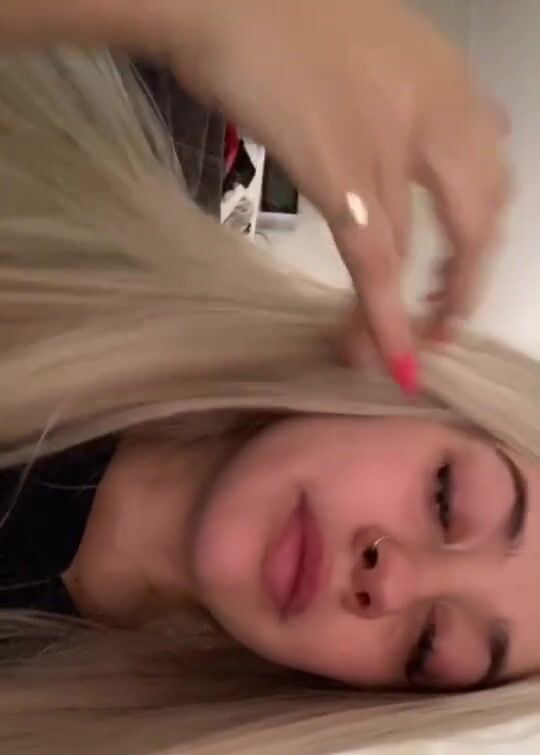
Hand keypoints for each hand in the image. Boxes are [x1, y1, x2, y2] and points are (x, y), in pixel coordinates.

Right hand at [165, 0, 510, 390]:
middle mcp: (435, 110)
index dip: (479, 239)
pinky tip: (387, 355)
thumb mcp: (366, 50)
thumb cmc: (275, 18)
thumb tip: (425, 149)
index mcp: (444, 79)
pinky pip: (373, 260)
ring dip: (413, 314)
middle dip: (461, 283)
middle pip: (476, 218)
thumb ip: (405, 98)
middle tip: (439, 326)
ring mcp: (389, 141)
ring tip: (398, 353)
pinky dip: (383, 316)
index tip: (454, 277)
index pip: (491, 172)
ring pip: (417, 251)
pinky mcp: (340, 169)